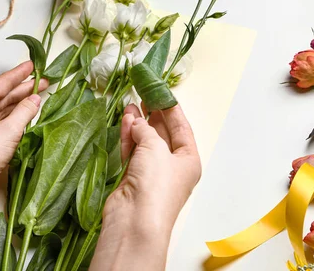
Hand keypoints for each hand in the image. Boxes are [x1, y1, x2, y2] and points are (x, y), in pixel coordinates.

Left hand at [0, 62, 47, 270]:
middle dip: (22, 90)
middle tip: (42, 82)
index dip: (19, 73)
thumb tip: (35, 98)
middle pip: (0, 97)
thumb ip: (25, 112)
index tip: (32, 64)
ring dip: (17, 105)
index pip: (1, 83)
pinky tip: (22, 120)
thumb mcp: (10, 131)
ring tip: (36, 99)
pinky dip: (10, 119)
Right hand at [90, 104, 200, 270]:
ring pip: (145, 142)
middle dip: (152, 115)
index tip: (160, 92)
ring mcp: (152, 173)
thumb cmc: (155, 184)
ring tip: (130, 105)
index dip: (171, 109)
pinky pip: (133, 152)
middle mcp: (173, 166)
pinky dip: (128, 137)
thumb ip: (146, 129)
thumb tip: (136, 120)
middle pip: (163, 134)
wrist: (134, 221)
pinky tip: (124, 122)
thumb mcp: (155, 147)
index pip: (182, 128)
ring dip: (138, 124)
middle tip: (143, 96)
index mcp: (188, 160)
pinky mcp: (134, 178)